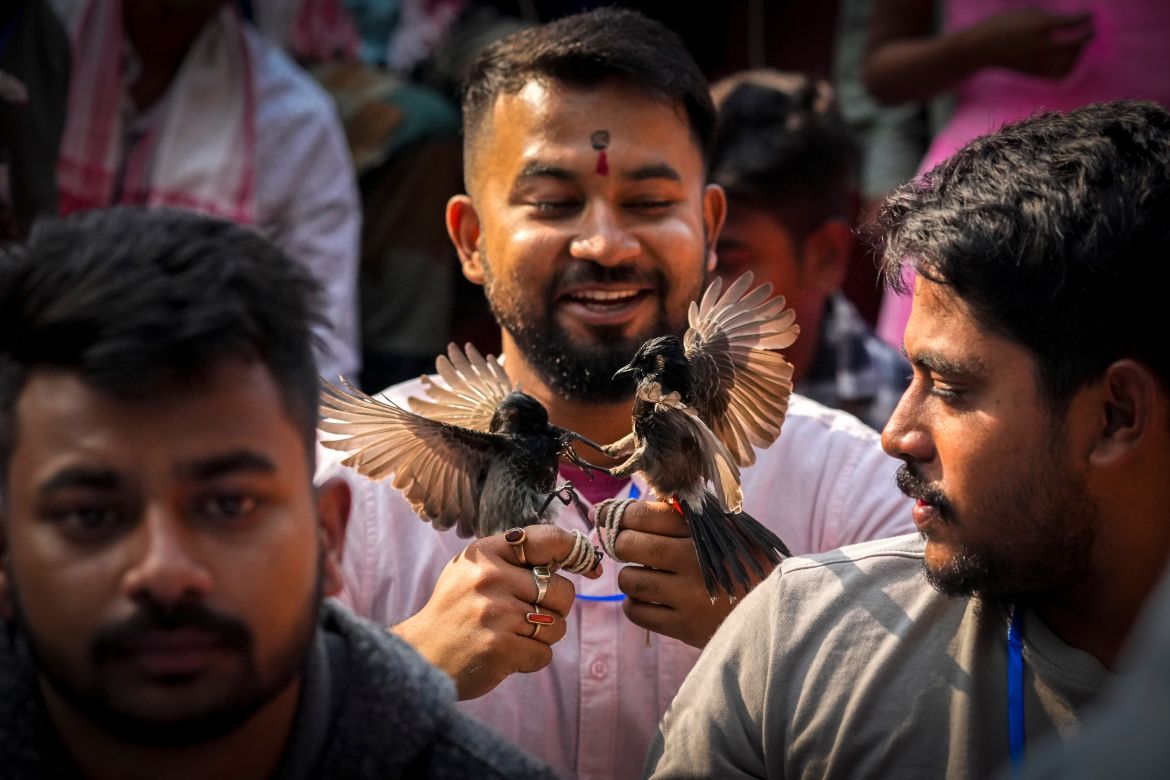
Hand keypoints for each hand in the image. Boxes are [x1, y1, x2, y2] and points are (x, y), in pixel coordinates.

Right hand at [391, 524, 601, 700]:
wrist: (421, 655)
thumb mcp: (475, 571)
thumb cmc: (457, 611)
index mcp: (486, 553)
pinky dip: (530, 660)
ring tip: (510, 636)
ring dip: (542, 638)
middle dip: (554, 608)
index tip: (590, 566)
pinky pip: (544, 654)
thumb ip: (516, 559)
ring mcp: (495, 613)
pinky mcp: (500, 648)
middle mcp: (490, 577)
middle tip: (525, 617)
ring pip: (557, 625)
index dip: (576, 552)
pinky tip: (505, 655)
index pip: (548, 540)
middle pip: (563, 590)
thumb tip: (574, 550)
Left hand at [609, 500, 775, 648]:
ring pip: (629, 579)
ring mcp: (686, 596)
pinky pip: (636, 612)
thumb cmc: (748, 564)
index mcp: (703, 530)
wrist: (778, 611)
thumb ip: (688, 516)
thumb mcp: (729, 529)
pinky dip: (635, 604)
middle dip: (622, 542)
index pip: (644, 514)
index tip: (610, 515)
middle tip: (627, 545)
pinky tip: (650, 598)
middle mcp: (692, 561)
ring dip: (630, 575)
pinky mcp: (683, 626)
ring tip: (644, 574)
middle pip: (629, 544)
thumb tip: (638, 506)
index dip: (620, 514)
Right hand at [963, 9, 1092, 78]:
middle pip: (1077, 44)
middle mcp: (1041, 45)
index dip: (1086, 17)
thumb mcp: (1026, 13)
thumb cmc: (1003, 25)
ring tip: (1078, 45)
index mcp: (1040, 26)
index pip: (1073, 22)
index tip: (1089, 15)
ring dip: (1079, 52)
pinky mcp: (1034, 73)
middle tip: (1092, 31)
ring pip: (1071, 61)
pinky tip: (1069, 60)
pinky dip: (1069, 67)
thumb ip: (1049, 17)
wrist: (981, 48)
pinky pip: (1060, 74)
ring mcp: (1038, 62)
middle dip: (1088, 36)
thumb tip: (1070, 23)